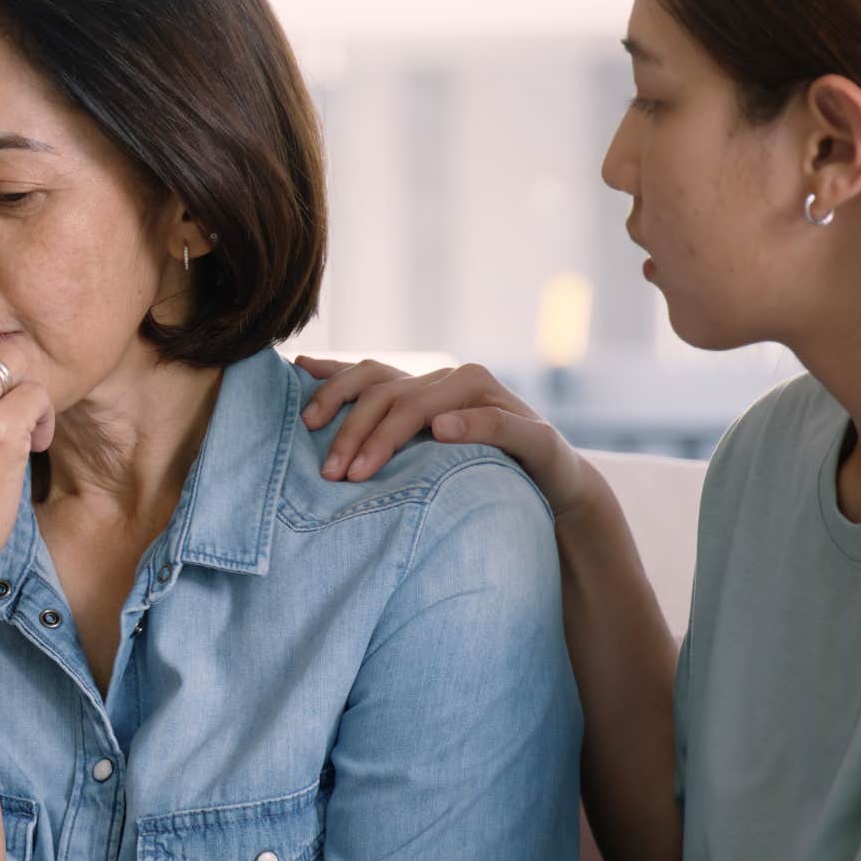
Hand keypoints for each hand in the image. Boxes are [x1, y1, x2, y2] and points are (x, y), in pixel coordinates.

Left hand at [294, 356, 598, 519]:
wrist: (556, 486)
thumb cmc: (476, 464)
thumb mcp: (423, 446)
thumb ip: (380, 421)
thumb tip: (306, 374)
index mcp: (428, 385)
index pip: (371, 374)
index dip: (333, 389)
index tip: (304, 421)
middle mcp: (457, 382)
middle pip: (390, 393)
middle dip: (353, 432)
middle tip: (330, 472)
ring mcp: (495, 400)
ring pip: (429, 404)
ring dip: (390, 436)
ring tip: (361, 470)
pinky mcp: (531, 431)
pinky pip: (495, 420)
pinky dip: (468, 423)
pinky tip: (440, 433)